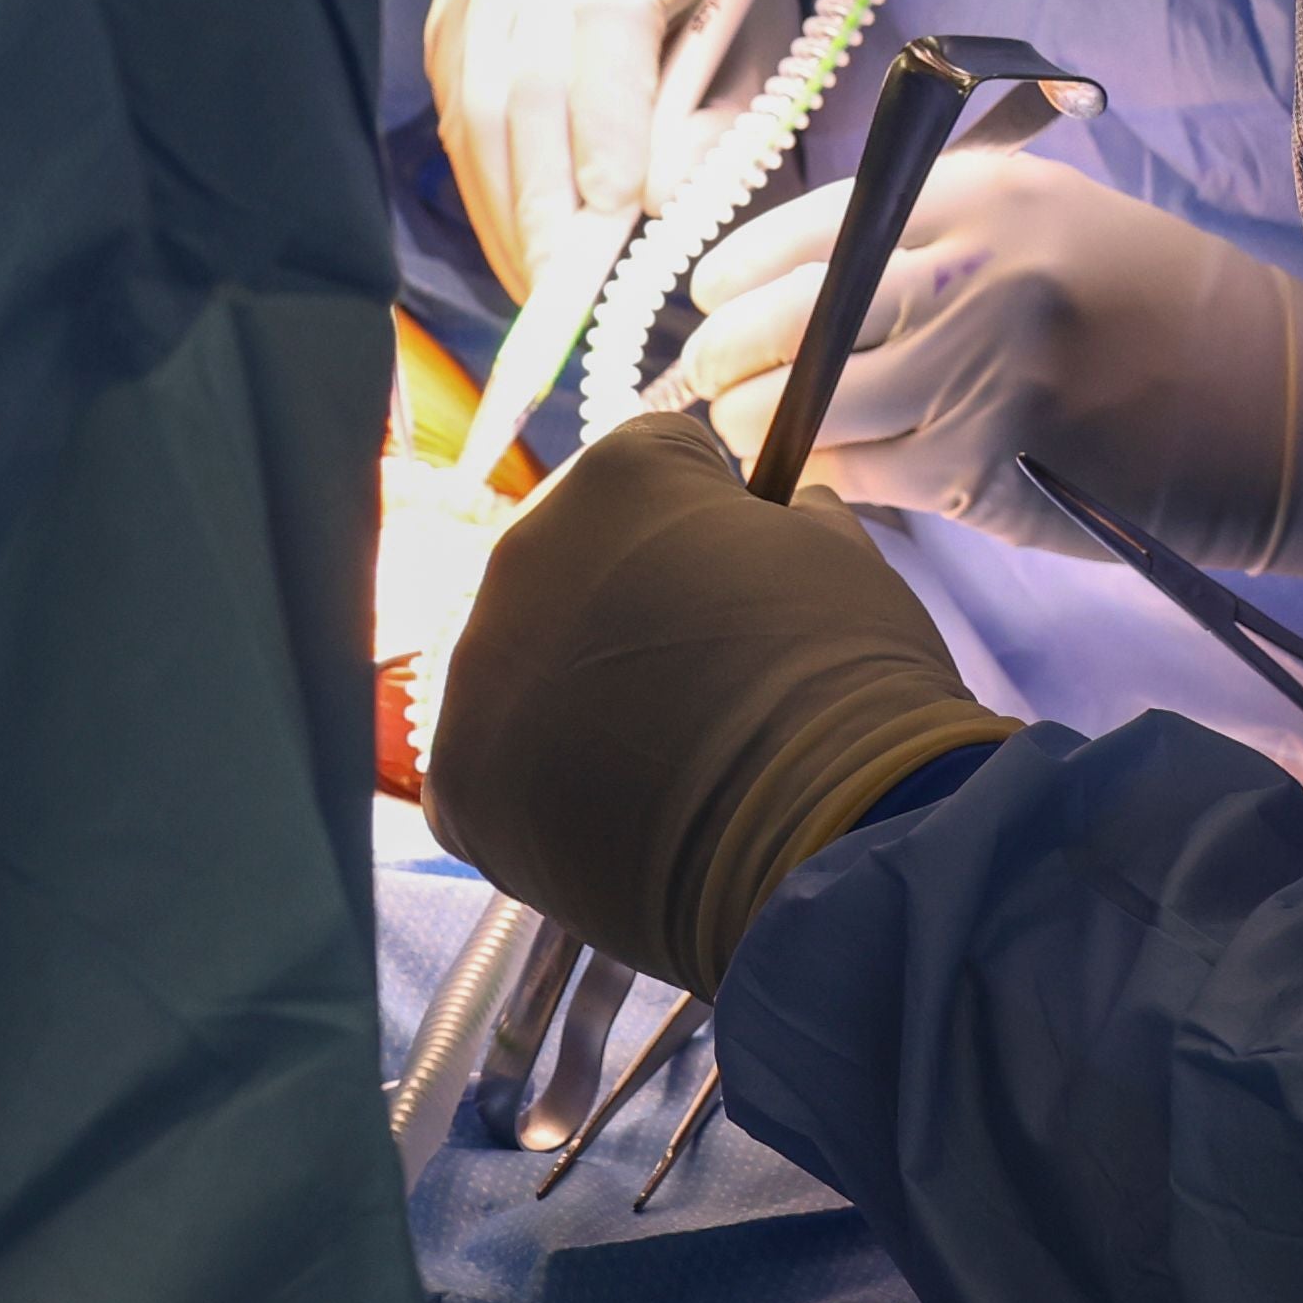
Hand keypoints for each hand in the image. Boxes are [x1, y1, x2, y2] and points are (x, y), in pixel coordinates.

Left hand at [419, 408, 1017, 989]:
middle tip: (707, 682)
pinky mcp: (459, 777)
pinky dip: (544, 790)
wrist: (819, 835)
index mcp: (621, 474)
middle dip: (631, 611)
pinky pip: (493, 766)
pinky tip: (617, 815)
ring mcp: (478, 668)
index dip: (713, 525)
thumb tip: (780, 524)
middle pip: (575, 565)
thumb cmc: (844, 683)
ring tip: (668, 761)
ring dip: (581, 699)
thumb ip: (788, 520)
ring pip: (526, 667)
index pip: (657, 467)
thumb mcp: (843, 555)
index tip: (747, 584)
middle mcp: (523, 550)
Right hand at [424, 0, 777, 301]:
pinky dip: (483, 184)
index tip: (617, 214)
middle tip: (566, 289)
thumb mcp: (755, 32)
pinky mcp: (448, 11)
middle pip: (524, 77)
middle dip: (544, 196)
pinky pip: (453, 108)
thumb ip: (718, 114)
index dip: (605, 122)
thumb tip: (656, 203)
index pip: (605, 21)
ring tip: (538, 286)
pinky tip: (513, 240)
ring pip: (475, 102)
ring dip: (505, 206)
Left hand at [669, 147, 1302, 576]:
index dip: (740, 271)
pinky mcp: (991, 464)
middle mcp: (974, 271)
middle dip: (726, 357)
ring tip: (748, 432)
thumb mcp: (1048, 223)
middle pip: (792, 320)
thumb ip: (932, 238)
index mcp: (984, 196)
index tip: (707, 296)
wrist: (1274, 402)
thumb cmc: (1153, 309)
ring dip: (762, 427)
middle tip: (703, 380)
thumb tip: (797, 287)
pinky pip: (865, 471)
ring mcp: (981, 371)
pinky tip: (815, 471)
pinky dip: (827, 474)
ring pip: (814, 407)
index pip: (816, 228)